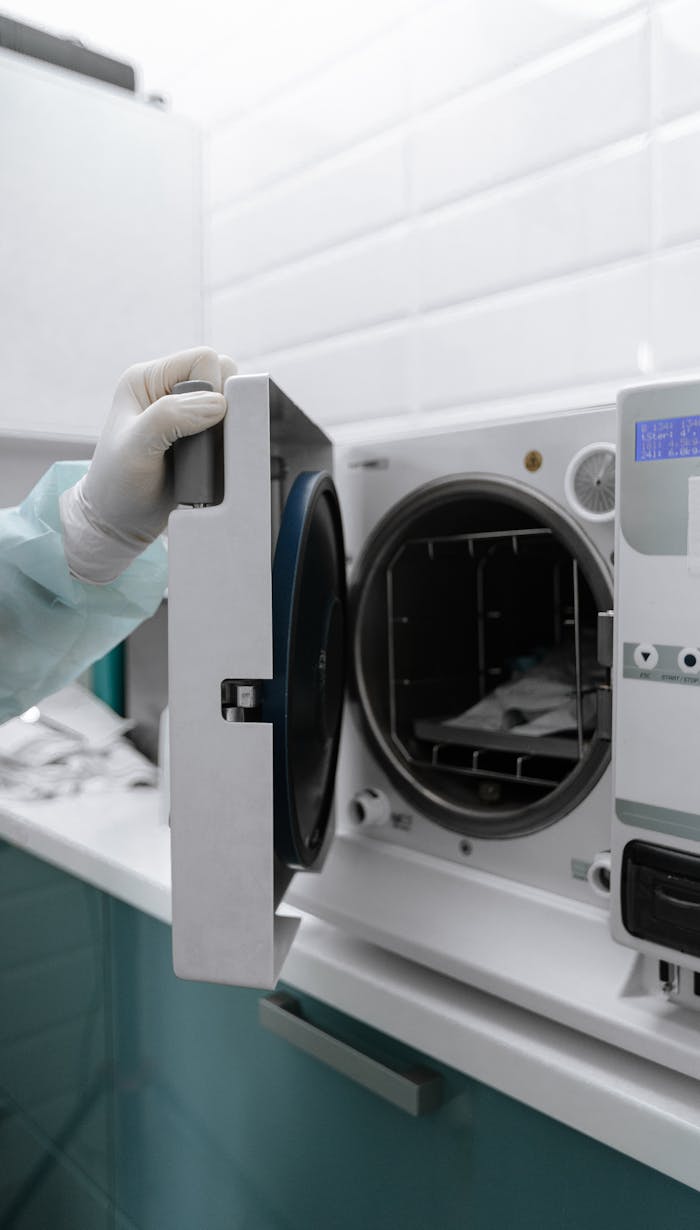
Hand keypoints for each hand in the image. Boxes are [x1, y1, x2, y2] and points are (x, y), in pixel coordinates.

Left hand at [60, 347, 235, 582]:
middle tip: (203, 441)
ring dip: (229, 427)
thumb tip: (218, 404)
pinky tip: (211, 462)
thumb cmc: (118, 484)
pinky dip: (230, 442)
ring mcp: (187, 413)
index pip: (202, 359)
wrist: (121, 522)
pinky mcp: (201, 436)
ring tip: (204, 455)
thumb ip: (171, 418)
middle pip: (223, 375)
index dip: (211, 387)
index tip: (199, 425)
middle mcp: (169, 390)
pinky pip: (232, 426)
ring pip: (233, 401)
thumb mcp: (136, 447)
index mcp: (147, 379)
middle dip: (224, 406)